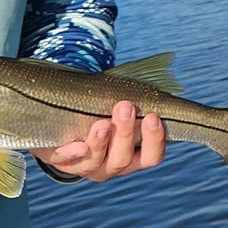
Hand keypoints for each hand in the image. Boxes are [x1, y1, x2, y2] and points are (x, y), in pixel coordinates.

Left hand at [32, 101, 165, 180]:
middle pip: (123, 159)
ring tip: (102, 123)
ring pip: (96, 162)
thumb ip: (138, 90)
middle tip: (125, 106)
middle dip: (125, 133)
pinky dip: (73, 153)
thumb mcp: (119, 104)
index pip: (151, 156)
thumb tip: (166, 60)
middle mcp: (111, 165)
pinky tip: (79, 145)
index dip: (155, 140)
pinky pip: (65, 160)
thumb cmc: (100, 111)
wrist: (63, 126)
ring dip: (101, 142)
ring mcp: (86, 166)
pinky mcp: (61, 161)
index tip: (153, 116)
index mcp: (132, 156)